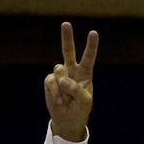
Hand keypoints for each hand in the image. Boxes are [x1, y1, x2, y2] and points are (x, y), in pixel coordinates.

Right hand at [45, 22, 98, 142]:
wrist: (67, 119)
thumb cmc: (80, 108)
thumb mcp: (84, 100)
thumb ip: (76, 88)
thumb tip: (63, 78)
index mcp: (85, 73)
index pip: (88, 57)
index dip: (91, 46)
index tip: (93, 33)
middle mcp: (72, 70)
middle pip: (68, 50)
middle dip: (66, 37)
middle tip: (66, 23)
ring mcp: (60, 75)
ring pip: (59, 69)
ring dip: (62, 85)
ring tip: (66, 97)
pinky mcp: (50, 81)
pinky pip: (51, 81)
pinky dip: (55, 92)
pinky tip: (59, 99)